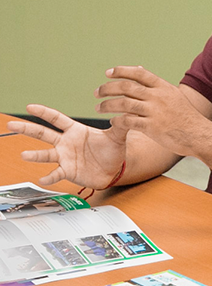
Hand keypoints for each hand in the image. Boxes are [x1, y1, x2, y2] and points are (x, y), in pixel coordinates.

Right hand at [7, 104, 127, 187]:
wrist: (115, 169)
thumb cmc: (113, 150)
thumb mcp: (117, 136)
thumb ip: (121, 125)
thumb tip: (126, 112)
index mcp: (75, 131)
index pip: (57, 118)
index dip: (44, 112)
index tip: (30, 106)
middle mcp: (66, 143)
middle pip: (43, 134)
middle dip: (27, 128)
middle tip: (12, 124)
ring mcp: (65, 157)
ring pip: (46, 154)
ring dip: (34, 155)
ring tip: (24, 155)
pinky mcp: (68, 171)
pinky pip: (56, 173)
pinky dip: (49, 176)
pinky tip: (42, 178)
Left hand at [95, 66, 208, 155]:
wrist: (198, 135)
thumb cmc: (185, 116)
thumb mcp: (173, 95)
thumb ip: (154, 84)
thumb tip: (138, 68)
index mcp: (163, 87)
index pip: (138, 73)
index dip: (121, 71)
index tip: (108, 73)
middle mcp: (158, 96)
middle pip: (126, 87)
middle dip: (107, 88)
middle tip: (97, 93)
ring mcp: (155, 111)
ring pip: (124, 103)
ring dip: (107, 105)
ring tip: (98, 108)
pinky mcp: (152, 127)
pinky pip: (128, 121)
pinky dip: (117, 120)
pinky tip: (112, 121)